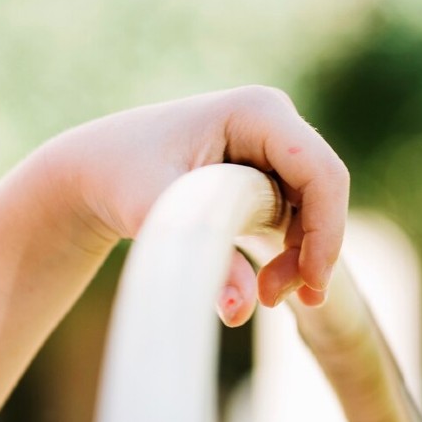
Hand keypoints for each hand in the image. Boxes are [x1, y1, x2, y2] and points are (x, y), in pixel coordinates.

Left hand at [37, 85, 349, 325]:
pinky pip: (294, 214)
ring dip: (298, 256)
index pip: (320, 172)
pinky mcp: (263, 169)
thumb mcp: (157, 216)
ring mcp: (271, 143)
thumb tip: (240, 310)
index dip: (326, 230)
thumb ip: (205, 256)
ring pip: (312, 207)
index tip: (311, 285)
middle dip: (311, 250)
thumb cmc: (119, 178)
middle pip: (322, 192)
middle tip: (274, 300)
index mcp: (256, 111)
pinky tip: (263, 286)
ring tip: (263, 296)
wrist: (94, 169)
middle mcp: (272, 119)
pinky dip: (286, 251)